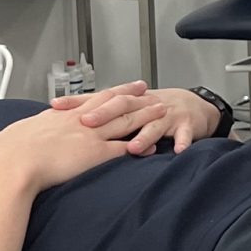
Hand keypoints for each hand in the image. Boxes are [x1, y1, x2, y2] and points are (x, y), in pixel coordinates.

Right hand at [0, 85, 170, 191]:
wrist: (14, 163)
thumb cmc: (9, 152)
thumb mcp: (16, 134)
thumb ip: (27, 132)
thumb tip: (18, 136)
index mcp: (62, 115)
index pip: (93, 99)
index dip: (111, 91)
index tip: (123, 86)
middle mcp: (80, 121)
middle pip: (114, 104)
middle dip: (133, 96)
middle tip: (147, 89)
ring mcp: (91, 136)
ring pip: (125, 122)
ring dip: (144, 116)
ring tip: (161, 110)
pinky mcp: (96, 154)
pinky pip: (124, 148)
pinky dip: (139, 147)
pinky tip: (152, 147)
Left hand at [52, 84, 222, 149]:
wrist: (193, 107)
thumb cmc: (154, 111)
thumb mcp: (127, 110)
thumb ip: (100, 117)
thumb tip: (63, 122)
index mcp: (128, 102)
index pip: (99, 99)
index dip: (79, 102)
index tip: (56, 106)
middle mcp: (145, 105)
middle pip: (123, 107)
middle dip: (106, 114)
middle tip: (87, 123)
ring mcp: (166, 115)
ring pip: (153, 124)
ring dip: (144, 135)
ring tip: (132, 147)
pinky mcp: (185, 125)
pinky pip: (184, 134)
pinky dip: (181, 141)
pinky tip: (177, 151)